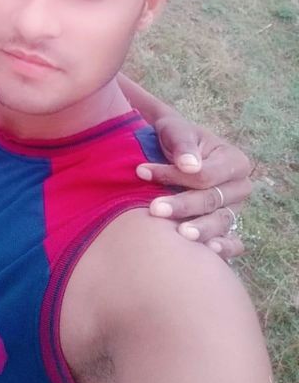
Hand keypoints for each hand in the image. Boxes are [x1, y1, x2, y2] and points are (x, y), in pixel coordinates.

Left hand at [136, 114, 251, 260]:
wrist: (171, 149)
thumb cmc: (174, 137)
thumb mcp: (176, 130)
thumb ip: (182, 145)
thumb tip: (189, 166)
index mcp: (234, 161)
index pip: (205, 175)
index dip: (175, 176)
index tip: (143, 172)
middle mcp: (240, 187)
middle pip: (212, 201)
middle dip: (182, 205)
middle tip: (154, 209)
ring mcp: (235, 209)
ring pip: (219, 222)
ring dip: (198, 229)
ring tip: (178, 234)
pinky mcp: (227, 227)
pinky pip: (232, 242)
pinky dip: (223, 248)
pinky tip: (207, 252)